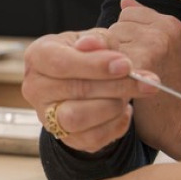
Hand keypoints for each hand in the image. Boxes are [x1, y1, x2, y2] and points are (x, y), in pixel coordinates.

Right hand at [22, 31, 155, 152]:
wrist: (81, 79)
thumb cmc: (88, 55)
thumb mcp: (94, 40)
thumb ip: (98, 40)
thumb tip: (93, 45)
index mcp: (38, 56)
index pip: (61, 63)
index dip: (95, 65)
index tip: (126, 65)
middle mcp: (34, 87)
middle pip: (75, 90)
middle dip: (115, 86)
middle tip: (146, 82)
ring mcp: (45, 115)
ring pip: (77, 119)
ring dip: (112, 107)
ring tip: (128, 96)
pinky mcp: (62, 136)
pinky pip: (91, 139)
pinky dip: (114, 126)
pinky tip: (124, 111)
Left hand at [109, 0, 180, 156]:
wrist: (179, 121)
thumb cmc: (169, 84)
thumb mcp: (165, 48)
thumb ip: (144, 22)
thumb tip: (124, 0)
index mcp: (170, 23)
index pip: (128, 14)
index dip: (124, 36)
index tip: (132, 54)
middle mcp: (163, 31)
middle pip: (115, 27)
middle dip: (114, 47)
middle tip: (129, 68)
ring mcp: (153, 46)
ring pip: (108, 42)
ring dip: (108, 59)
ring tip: (124, 76)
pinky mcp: (141, 63)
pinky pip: (108, 59)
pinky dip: (105, 72)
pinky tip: (112, 84)